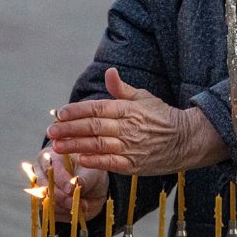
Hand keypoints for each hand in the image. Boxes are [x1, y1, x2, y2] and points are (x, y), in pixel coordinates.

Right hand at [36, 147, 108, 221]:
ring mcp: (40, 188)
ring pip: (42, 199)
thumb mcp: (92, 173)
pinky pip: (46, 212)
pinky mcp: (43, 204)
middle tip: (73, 202)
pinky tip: (73, 211)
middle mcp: (42, 171)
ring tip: (77, 207)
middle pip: (42, 184)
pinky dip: (60, 214)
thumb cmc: (91, 174)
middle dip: (59, 195)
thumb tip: (77, 183)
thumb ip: (84, 178)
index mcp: (53, 156)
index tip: (71, 188)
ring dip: (60, 206)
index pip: (50, 166)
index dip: (60, 178)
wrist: (94, 191)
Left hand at [46, 68, 228, 174]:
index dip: (76, 111)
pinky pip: (111, 163)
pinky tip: (79, 158)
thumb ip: (121, 88)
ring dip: (75, 145)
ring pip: (98, 145)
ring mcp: (131, 147)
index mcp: (128, 109)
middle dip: (69, 129)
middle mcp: (128, 127)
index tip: (60, 113)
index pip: (97, 108)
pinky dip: (94, 161)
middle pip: (93, 127)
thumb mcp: (143, 97)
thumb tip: (109, 71)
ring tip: (57, 147)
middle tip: (51, 131)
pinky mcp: (134, 165)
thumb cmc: (161, 116)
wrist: (186, 139)